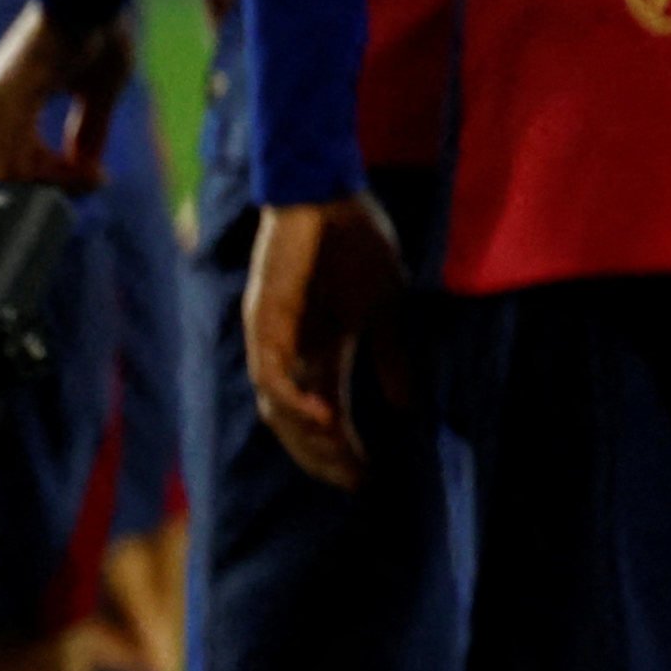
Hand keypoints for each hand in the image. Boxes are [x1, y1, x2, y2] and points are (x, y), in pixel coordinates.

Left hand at [0, 3, 131, 188]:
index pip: (19, 159)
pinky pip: (17, 161)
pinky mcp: (3, 105)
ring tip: (95, 174)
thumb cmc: (98, 33)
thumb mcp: (97, 91)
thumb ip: (87, 129)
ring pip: (14, 172)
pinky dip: (51, 173)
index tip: (98, 177)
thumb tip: (87, 168)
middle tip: (98, 180)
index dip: (58, 177)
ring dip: (57, 181)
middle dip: (59, 182)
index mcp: (6, 101)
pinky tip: (83, 167)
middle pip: (15, 172)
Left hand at [245, 194, 412, 489]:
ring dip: (307, 436)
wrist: (330, 192)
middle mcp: (288, 351)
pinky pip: (272, 372)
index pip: (324, 413)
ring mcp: (273, 337)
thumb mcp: (385, 305)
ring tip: (342, 452)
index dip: (341, 448)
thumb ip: (389, 354)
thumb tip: (405, 406)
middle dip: (322, 455)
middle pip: (295, 424)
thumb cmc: (357, 240)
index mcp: (318, 349)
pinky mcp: (265, 318)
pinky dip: (295, 399)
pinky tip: (326, 414)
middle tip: (353, 478)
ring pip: (278, 407)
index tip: (366, 478)